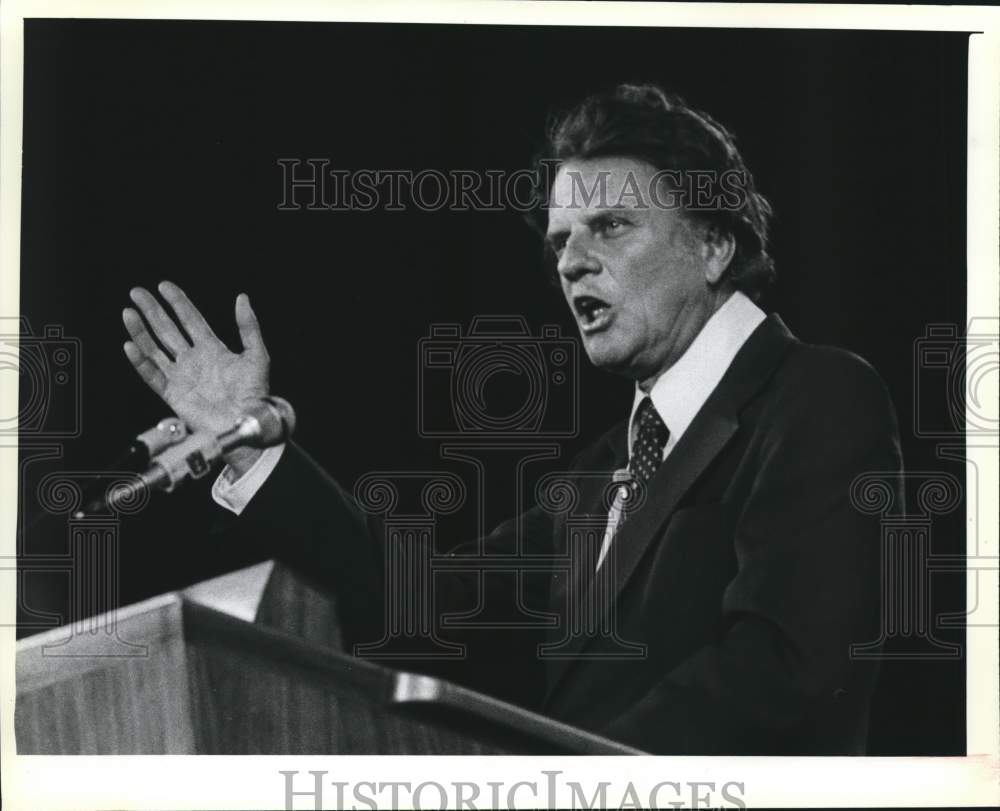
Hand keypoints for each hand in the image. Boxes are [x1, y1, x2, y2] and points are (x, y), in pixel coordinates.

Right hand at [122, 281, 269, 474]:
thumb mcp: (257, 355)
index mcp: (213, 349)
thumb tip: (242, 298)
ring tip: (128, 312)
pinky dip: (140, 361)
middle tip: (137, 292)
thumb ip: (249, 327)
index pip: (191, 319)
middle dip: (152, 310)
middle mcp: (194, 360)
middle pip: (167, 329)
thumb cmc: (255, 393)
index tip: (164, 286)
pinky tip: (130, 345)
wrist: (246, 421)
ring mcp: (181, 376)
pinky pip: (152, 375)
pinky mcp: (173, 394)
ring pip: (155, 349)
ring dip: (141, 331)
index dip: (178, 302)